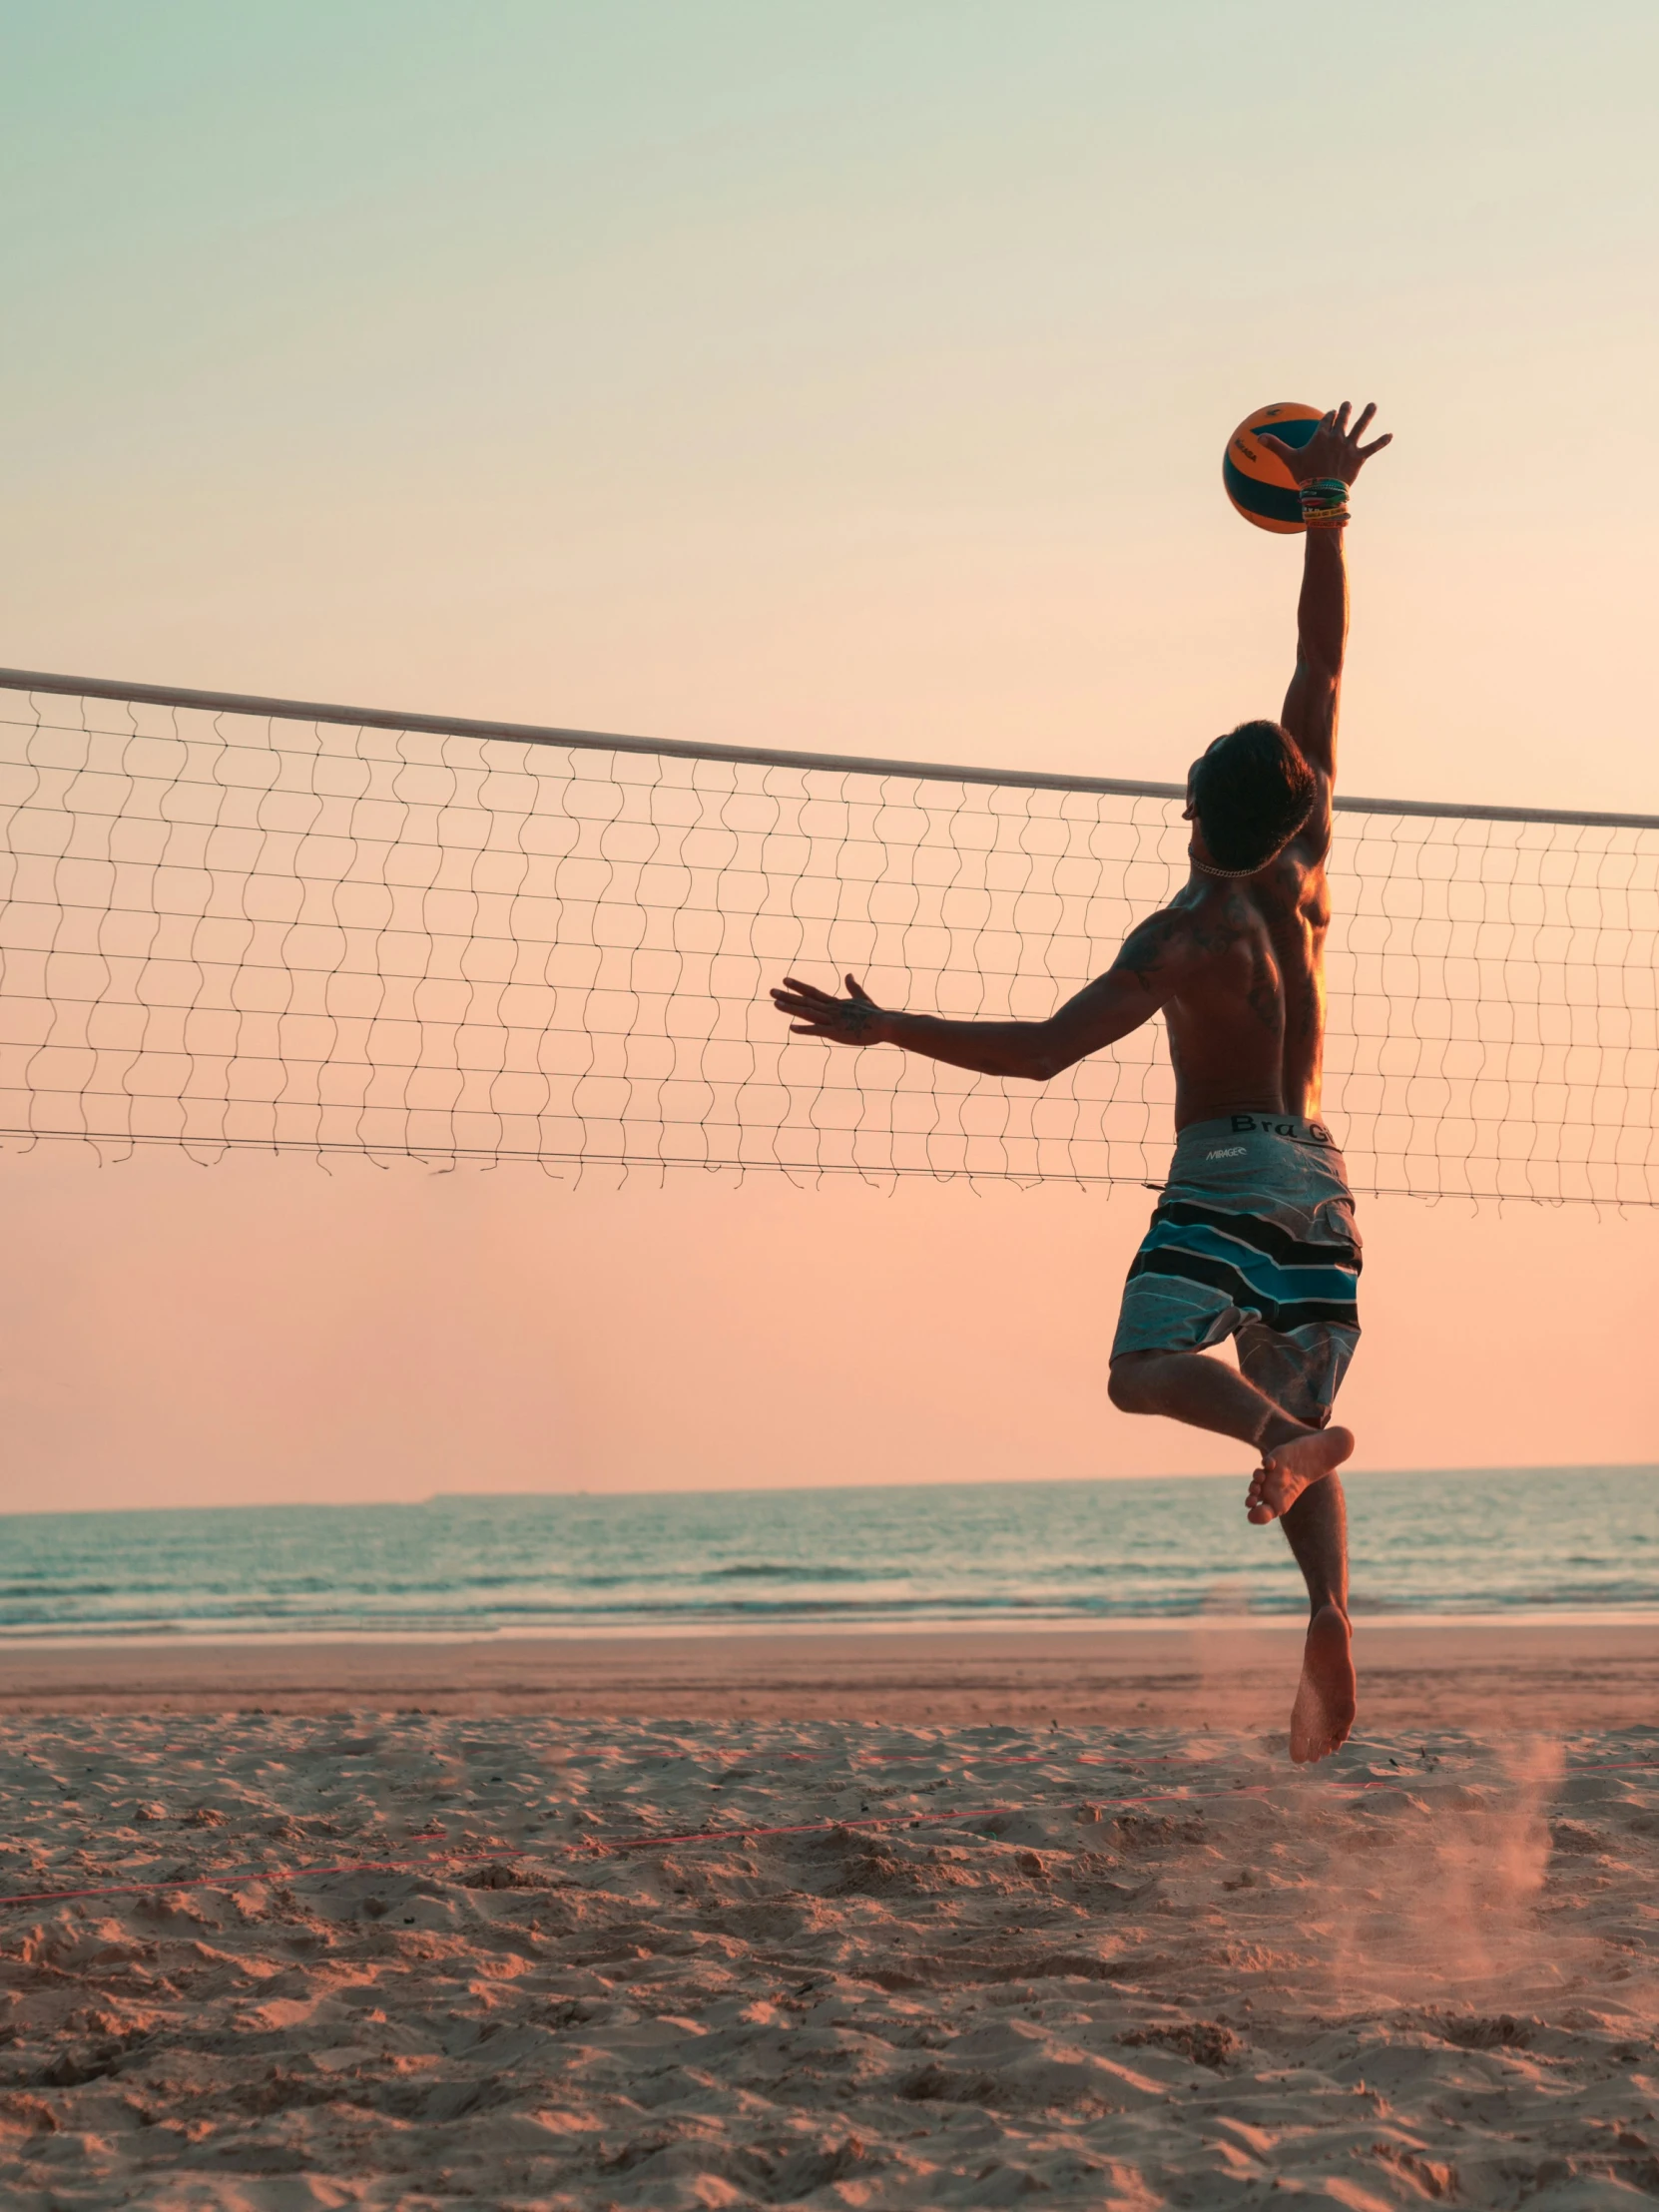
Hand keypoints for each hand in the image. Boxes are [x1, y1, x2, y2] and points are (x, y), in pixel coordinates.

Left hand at [770, 972, 886, 1045]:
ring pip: (808, 1012)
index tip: (785, 980)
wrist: (884, 1024)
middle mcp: (831, 1009)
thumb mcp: (862, 998)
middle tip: (771, 991)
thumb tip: (848, 974)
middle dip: (787, 996)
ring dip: (791, 1008)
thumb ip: (853, 987)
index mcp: (835, 1003)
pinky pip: (817, 1030)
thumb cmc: (874, 1014)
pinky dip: (805, 1029)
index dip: (798, 986)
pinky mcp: (836, 1032)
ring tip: (775, 1003)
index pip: (813, 992)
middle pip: (805, 1001)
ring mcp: (832, 1020)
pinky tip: (791, 1028)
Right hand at [1259, 400, 1390, 487]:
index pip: (1326, 421)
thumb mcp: (1289, 459)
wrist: (1323, 490)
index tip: (1332, 413)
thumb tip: (1258, 437)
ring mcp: (1349, 447)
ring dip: (1367, 415)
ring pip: (1360, 427)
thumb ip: (1276, 446)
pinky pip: (1372, 448)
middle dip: (1345, 410)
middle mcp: (1337, 438)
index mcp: (1321, 436)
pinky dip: (1381, 442)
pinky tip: (1390, 435)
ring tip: (1373, 406)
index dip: (1329, 416)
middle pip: (1342, 420)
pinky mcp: (1359, 457)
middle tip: (1348, 404)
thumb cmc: (1305, 475)